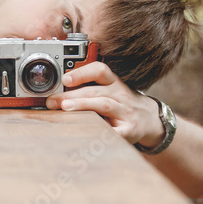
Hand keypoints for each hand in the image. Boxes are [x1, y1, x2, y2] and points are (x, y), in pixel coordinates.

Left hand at [46, 61, 163, 146]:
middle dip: (72, 95)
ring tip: (65, 108)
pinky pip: (115, 131)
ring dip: (83, 105)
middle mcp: (121, 95)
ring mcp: (125, 112)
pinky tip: (86, 133)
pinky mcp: (129, 131)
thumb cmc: (122, 104)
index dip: (82, 73)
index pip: (100, 70)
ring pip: (104, 105)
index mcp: (114, 83)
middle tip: (53, 100)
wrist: (150, 120)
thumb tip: (56, 92)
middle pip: (95, 91)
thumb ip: (89, 88)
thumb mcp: (110, 90)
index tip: (65, 79)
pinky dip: (101, 131)